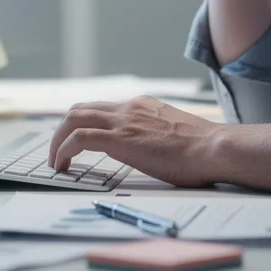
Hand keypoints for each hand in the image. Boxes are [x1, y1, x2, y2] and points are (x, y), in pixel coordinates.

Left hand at [48, 97, 220, 187]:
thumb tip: (149, 150)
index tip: (73, 140)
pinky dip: (64, 149)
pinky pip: (79, 138)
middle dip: (62, 130)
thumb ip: (155, 134)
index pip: (101, 107)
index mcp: (142, 105)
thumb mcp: (173, 133)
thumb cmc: (202, 149)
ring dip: (58, 140)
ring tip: (55, 162)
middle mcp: (129, 107)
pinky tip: (62, 165)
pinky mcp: (120, 139)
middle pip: (80, 109)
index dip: (82, 123)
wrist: (214, 148)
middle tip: (58, 152)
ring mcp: (124, 121)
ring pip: (73, 119)